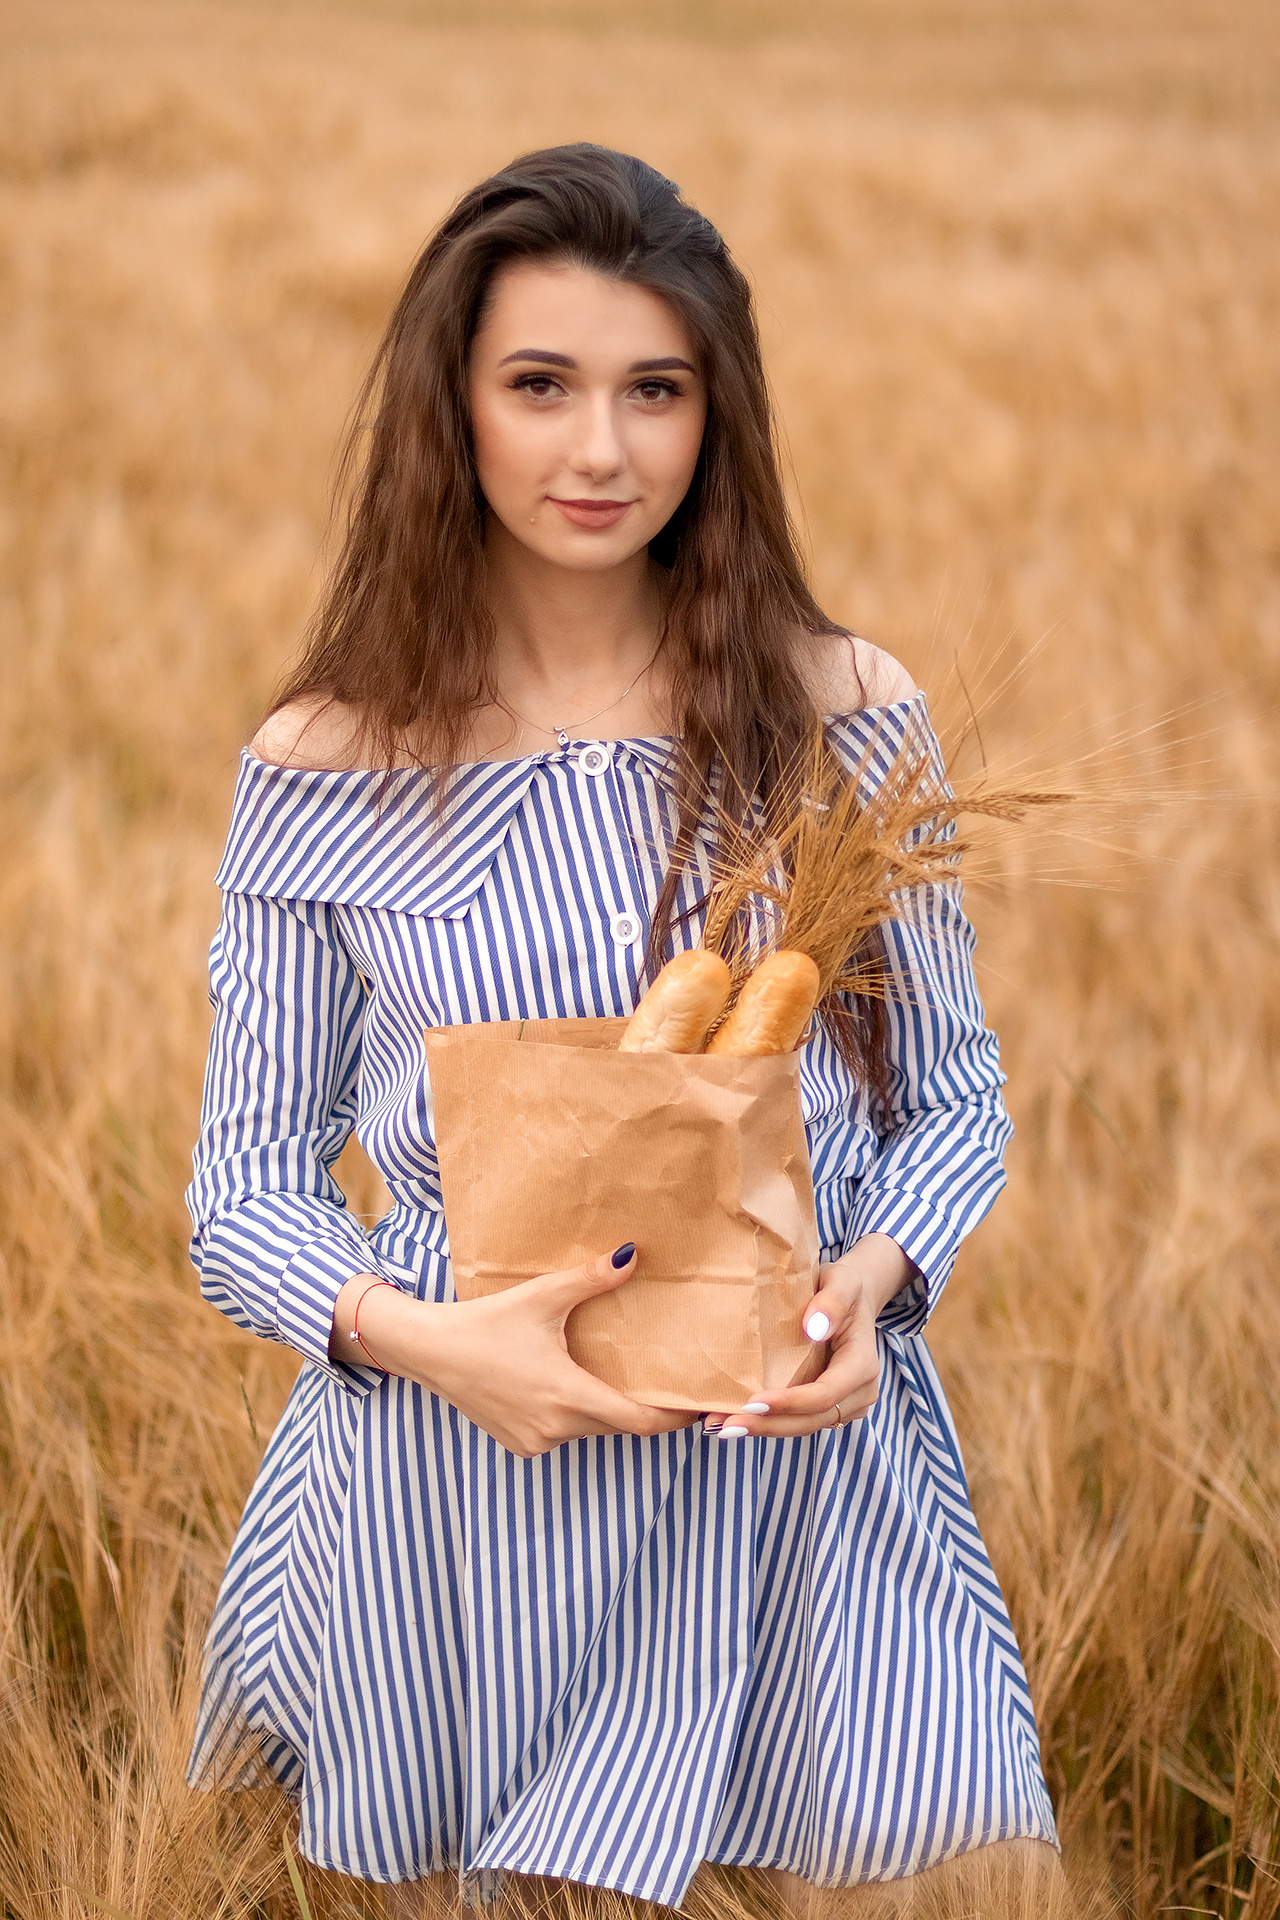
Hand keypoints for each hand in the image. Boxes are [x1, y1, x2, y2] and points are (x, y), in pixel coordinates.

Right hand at [330, 1247, 693, 1457]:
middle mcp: (555, 1428)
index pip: (640, 1421)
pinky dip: (574, 1416)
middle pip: (617, 1424)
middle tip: (668, 1384)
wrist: (430, 1351)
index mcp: (567, 1394)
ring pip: (590, 1430)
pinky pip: (562, 1434)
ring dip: (605, 1410)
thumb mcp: (541, 1297)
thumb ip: (590, 1279)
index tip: (698, 1404)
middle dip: (643, 1408)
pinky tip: (569, 1387)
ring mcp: (535, 1442)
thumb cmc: (486, 1322)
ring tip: (621, 1378)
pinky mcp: (519, 1445)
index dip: (674, 1416)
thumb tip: (632, 1255)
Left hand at [706, 1233, 914, 1439]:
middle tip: (727, 1426)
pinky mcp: (830, 1407)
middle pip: (812, 1420)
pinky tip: (738, 1418)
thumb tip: (813, 1329)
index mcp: (862, 1364)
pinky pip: (800, 1420)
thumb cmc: (843, 1287)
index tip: (753, 1402)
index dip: (790, 1403)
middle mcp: (859, 1392)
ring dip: (765, 1428)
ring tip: (724, 1426)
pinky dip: (770, 1422)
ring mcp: (847, 1404)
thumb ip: (831, 1301)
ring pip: (804, 1426)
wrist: (851, 1299)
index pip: (825, 1394)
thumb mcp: (841, 1280)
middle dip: (769, 1425)